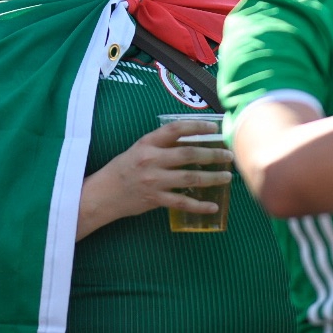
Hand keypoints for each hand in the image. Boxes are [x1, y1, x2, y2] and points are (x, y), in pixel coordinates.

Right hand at [77, 119, 232, 236]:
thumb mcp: (139, 149)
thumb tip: (190, 138)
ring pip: (190, 178)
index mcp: (147, 143)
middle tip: (228, 155)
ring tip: (227, 177)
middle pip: (188, 154)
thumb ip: (161, 144)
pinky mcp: (155, 199)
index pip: (175, 129)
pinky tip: (213, 206)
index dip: (196, 126)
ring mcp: (154, 180)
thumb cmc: (123, 168)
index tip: (214, 126)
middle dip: (212, 154)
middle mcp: (152, 159)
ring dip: (212, 178)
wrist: (104, 194)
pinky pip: (182, 202)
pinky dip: (199, 205)